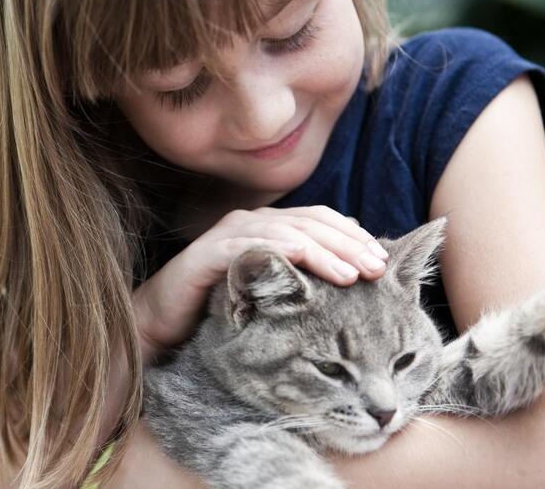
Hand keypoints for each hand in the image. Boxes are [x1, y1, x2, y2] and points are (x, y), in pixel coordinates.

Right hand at [134, 206, 388, 356]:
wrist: (162, 322)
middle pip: (310, 222)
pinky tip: (307, 260)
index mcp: (268, 226)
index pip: (320, 220)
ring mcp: (229, 233)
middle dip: (348, 243)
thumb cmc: (218, 307)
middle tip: (377, 267)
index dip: (353, 235)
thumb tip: (350, 272)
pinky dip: (283, 249)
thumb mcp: (270, 290)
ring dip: (325, 250)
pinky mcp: (209, 251)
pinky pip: (252, 244)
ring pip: (287, 231)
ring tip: (353, 274)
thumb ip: (301, 276)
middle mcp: (250, 222)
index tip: (382, 260)